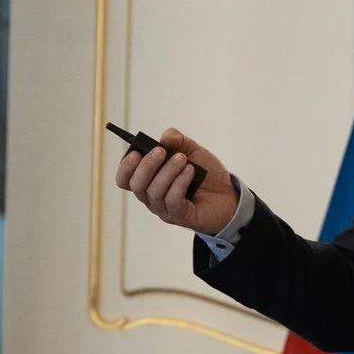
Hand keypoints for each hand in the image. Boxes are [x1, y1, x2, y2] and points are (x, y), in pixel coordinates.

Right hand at [114, 129, 238, 233]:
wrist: (228, 194)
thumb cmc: (205, 173)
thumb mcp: (192, 151)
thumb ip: (178, 141)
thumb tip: (165, 137)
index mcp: (148, 181)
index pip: (125, 179)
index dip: (125, 167)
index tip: (135, 152)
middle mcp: (152, 197)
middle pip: (136, 185)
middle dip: (146, 166)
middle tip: (160, 151)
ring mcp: (164, 209)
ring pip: (154, 192)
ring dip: (167, 172)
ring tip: (183, 159)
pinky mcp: (180, 216)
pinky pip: (172, 201)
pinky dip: (179, 183)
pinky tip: (190, 171)